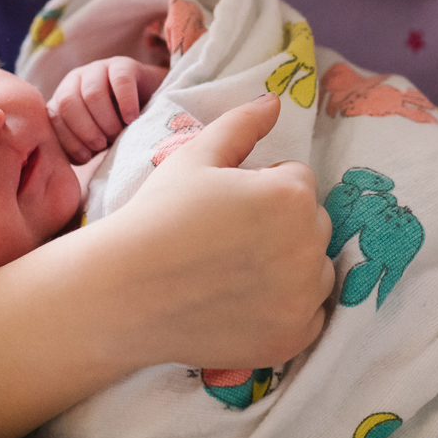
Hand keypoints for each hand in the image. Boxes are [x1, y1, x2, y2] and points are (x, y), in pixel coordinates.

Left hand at [48, 56, 168, 162]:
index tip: (87, 156)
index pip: (54, 117)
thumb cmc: (115, 128)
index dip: (69, 140)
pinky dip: (126, 104)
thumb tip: (70, 157)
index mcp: (62, 97)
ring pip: (92, 93)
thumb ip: (77, 146)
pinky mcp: (123, 64)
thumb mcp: (93, 139)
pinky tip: (132, 118)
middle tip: (103, 144)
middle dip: (85, 129)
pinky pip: (120, 81)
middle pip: (67, 102)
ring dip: (106, 120)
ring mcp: (98, 68)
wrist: (148, 107)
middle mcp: (75, 79)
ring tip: (118, 133)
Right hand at [83, 92, 334, 370]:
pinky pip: (310, 316)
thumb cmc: (156, 217)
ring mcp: (302, 298)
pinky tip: (245, 303)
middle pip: (313, 225)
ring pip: (314, 269)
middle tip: (227, 240)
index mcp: (291, 195)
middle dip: (281, 226)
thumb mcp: (195, 157)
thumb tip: (275, 99)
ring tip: (235, 272)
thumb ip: (243, 124)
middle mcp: (308, 246)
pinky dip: (288, 311)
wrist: (122, 294)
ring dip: (290, 266)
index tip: (225, 208)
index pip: (299, 181)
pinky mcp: (292, 338)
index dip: (261, 189)